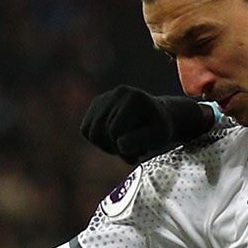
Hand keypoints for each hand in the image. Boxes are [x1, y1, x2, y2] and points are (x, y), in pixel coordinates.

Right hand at [81, 86, 214, 163]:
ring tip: (122, 147)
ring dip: (105, 146)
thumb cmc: (161, 128)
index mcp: (134, 97)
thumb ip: (142, 140)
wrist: (159, 116)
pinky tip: (114, 141)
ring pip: (90, 131)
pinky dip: (97, 141)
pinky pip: (86, 130)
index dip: (124, 149)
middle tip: (132, 154)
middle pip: (101, 130)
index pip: (115, 129)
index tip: (139, 155)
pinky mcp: (97, 104)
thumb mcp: (160, 136)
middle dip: (115, 148)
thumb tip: (119, 144)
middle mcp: (118, 92)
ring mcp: (105, 97)